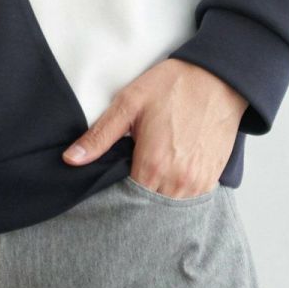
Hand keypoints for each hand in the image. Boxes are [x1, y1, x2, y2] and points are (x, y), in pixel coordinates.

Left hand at [62, 59, 246, 196]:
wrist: (217, 79)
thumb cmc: (172, 86)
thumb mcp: (129, 104)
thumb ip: (99, 136)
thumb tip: (70, 159)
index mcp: (153, 165)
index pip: (125, 200)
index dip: (114, 193)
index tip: (110, 182)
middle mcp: (177, 181)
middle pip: (147, 208)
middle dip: (134, 200)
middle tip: (127, 176)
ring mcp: (198, 183)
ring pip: (169, 207)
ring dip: (156, 197)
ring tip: (147, 175)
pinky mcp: (211, 179)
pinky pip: (189, 200)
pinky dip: (175, 193)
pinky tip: (167, 176)